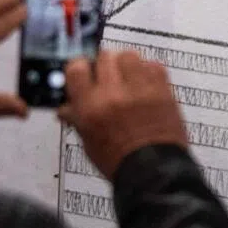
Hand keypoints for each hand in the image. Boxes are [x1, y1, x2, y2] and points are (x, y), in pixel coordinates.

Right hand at [58, 49, 189, 179]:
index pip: (76, 67)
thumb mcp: (89, 142)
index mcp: (90, 107)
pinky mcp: (162, 91)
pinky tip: (146, 84)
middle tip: (109, 77)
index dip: (80, 68)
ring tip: (129, 78)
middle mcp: (113, 93)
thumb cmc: (118, 161)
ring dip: (127, 64)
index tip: (85, 73)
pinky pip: (154, 65)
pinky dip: (149, 71)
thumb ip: (77, 118)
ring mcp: (140, 90)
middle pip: (104, 56)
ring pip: (129, 55)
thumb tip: (65, 107)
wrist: (153, 172)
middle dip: (104, 65)